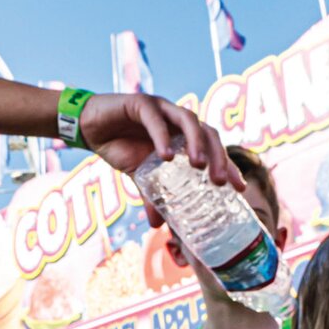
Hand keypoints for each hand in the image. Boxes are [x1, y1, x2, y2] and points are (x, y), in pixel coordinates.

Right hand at [79, 94, 244, 227]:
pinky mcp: (140, 102)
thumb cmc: (120, 146)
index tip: (239, 188)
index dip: (228, 165)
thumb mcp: (139, 176)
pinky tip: (165, 156)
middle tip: (219, 182)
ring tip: (199, 166)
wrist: (90, 127)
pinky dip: (162, 137)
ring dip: (196, 143)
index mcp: (182, 135)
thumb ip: (152, 196)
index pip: (213, 148)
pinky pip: (155, 120)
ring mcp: (161, 108)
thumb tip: (158, 226)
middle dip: (218, 156)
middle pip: (208, 133)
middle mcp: (176, 120)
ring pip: (188, 120)